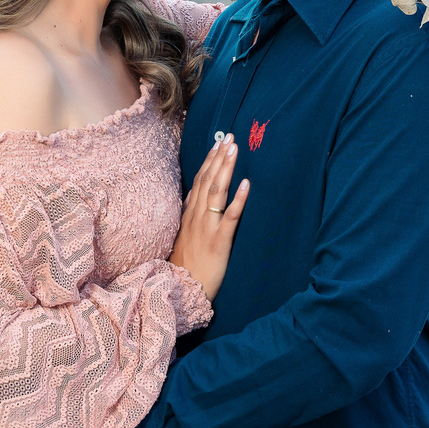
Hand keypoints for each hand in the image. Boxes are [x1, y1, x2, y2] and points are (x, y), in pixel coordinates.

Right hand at [169, 133, 248, 300]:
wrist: (181, 291)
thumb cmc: (185, 266)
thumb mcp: (182, 236)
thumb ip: (190, 216)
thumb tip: (195, 197)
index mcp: (189, 215)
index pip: (199, 181)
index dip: (209, 161)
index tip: (218, 143)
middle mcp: (196, 217)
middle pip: (208, 180)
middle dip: (219, 157)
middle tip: (230, 136)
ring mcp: (207, 228)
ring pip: (217, 192)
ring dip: (226, 169)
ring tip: (235, 150)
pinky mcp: (219, 241)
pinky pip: (230, 217)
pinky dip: (239, 199)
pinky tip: (247, 184)